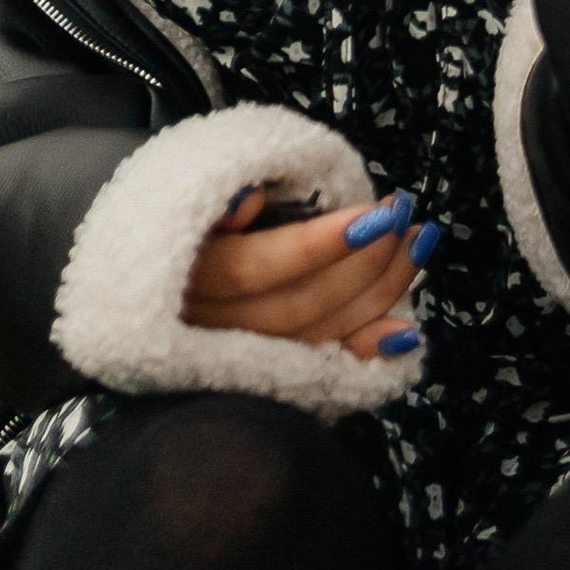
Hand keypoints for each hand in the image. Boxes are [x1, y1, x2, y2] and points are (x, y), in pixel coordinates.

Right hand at [183, 185, 437, 365]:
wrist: (150, 290)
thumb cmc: (187, 227)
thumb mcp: (190, 204)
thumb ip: (220, 204)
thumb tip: (250, 198)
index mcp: (194, 280)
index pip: (258, 268)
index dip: (319, 245)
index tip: (374, 214)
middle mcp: (217, 328)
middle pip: (298, 305)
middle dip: (362, 261)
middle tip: (403, 214)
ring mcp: (245, 356)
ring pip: (317, 334)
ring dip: (379, 291)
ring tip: (419, 240)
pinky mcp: (270, 371)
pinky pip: (322, 366)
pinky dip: (365, 351)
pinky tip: (407, 333)